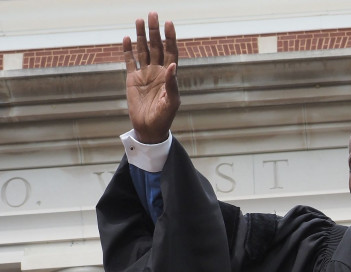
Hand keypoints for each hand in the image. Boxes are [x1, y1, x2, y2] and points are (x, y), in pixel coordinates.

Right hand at [123, 12, 179, 143]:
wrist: (149, 128)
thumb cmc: (164, 117)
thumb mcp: (171, 102)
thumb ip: (172, 84)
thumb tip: (173, 66)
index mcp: (169, 75)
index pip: (171, 51)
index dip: (170, 38)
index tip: (169, 23)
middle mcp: (157, 71)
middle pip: (156, 46)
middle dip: (155, 31)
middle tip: (152, 14)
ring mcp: (145, 73)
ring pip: (143, 50)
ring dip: (141, 36)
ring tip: (139, 20)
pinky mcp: (132, 79)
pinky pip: (130, 61)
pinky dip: (127, 50)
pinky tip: (126, 39)